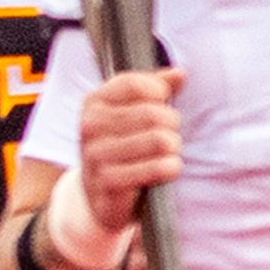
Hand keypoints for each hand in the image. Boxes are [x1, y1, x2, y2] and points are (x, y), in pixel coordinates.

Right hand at [69, 65, 183, 264]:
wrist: (101, 196)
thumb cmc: (122, 147)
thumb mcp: (131, 112)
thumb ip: (156, 88)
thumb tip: (180, 74)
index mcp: (94, 103)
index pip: (135, 84)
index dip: (158, 93)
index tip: (161, 104)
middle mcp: (90, 126)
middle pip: (153, 113)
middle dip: (171, 125)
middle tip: (168, 136)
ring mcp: (96, 155)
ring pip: (160, 140)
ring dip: (173, 148)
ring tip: (167, 153)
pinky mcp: (108, 182)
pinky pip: (157, 168)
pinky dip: (170, 168)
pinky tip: (165, 170)